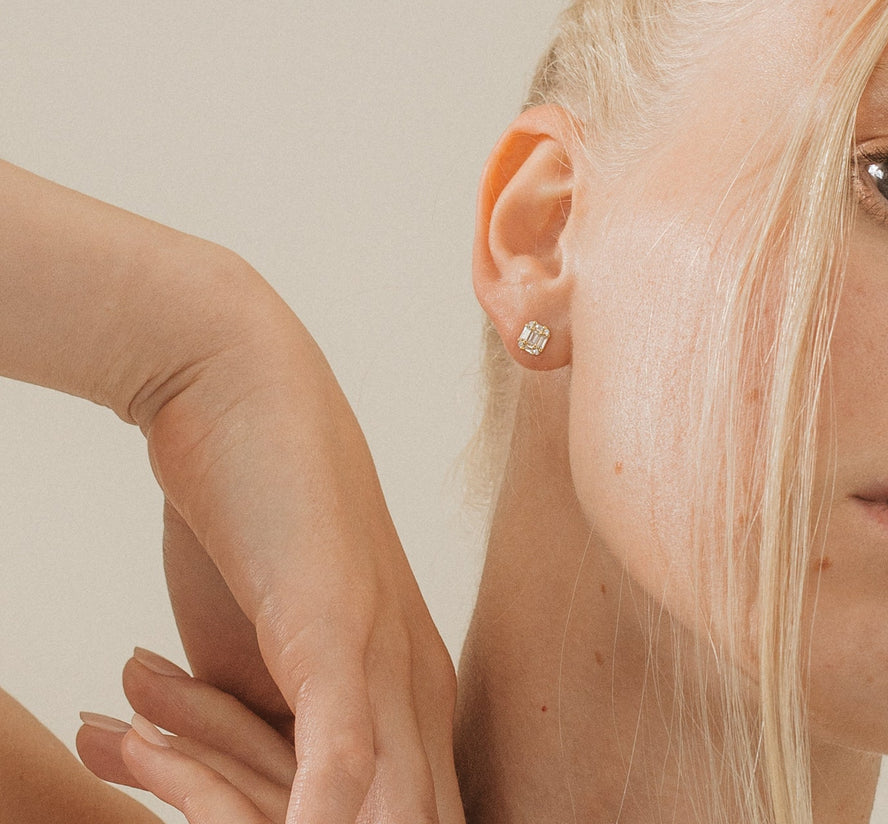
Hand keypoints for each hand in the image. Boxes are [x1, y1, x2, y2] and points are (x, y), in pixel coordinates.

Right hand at [0, 161, 462, 823]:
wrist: (235, 385)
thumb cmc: (249, 513)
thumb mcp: (256, 647)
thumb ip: (266, 724)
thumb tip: (240, 795)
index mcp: (410, 691)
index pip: (415, 815)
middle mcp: (420, 683)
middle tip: (202, 816)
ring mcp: (387, 659)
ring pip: (389, 814)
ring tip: (190, 807)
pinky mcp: (340, 630)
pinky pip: (345, 760)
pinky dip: (318, 819)